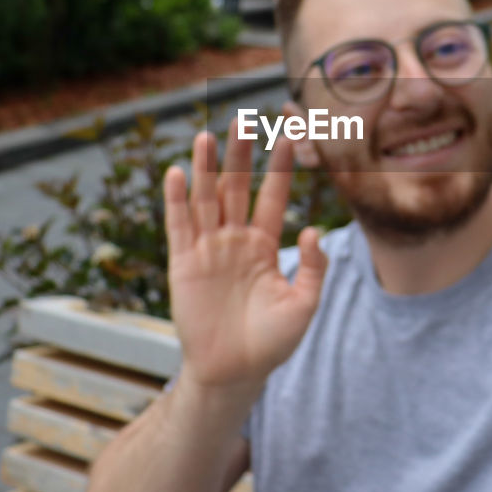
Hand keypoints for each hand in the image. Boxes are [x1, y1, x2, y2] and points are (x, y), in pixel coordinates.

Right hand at [164, 119, 327, 391]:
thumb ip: (313, 268)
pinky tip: (177, 172)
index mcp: (265, 245)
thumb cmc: (271, 341)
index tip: (290, 134)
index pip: (275, 195)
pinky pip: (179, 225)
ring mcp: (208, 248)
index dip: (281, 166)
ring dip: (206, 168)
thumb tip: (315, 229)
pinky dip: (177, 199)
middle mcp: (236, 239)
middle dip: (241, 155)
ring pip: (207, 199)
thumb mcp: (303, 305)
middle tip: (244, 120)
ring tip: (207, 135)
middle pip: (238, 188)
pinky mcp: (183, 263)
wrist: (234, 371)